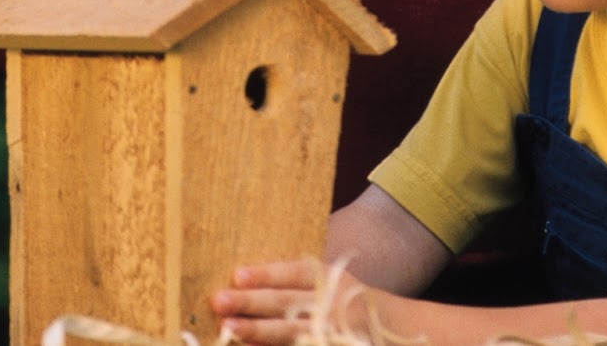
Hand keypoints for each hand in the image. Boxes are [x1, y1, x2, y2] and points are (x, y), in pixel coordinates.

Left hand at [212, 259, 366, 345]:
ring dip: (257, 331)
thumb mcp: (330, 281)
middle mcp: (332, 305)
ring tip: (228, 328)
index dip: (267, 274)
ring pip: (290, 333)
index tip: (237, 275)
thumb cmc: (343, 300)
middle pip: (287, 303)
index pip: (295, 273)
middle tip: (219, 300)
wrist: (388, 330)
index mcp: (331, 279)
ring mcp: (333, 333)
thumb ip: (296, 279)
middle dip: (252, 302)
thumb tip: (242, 279)